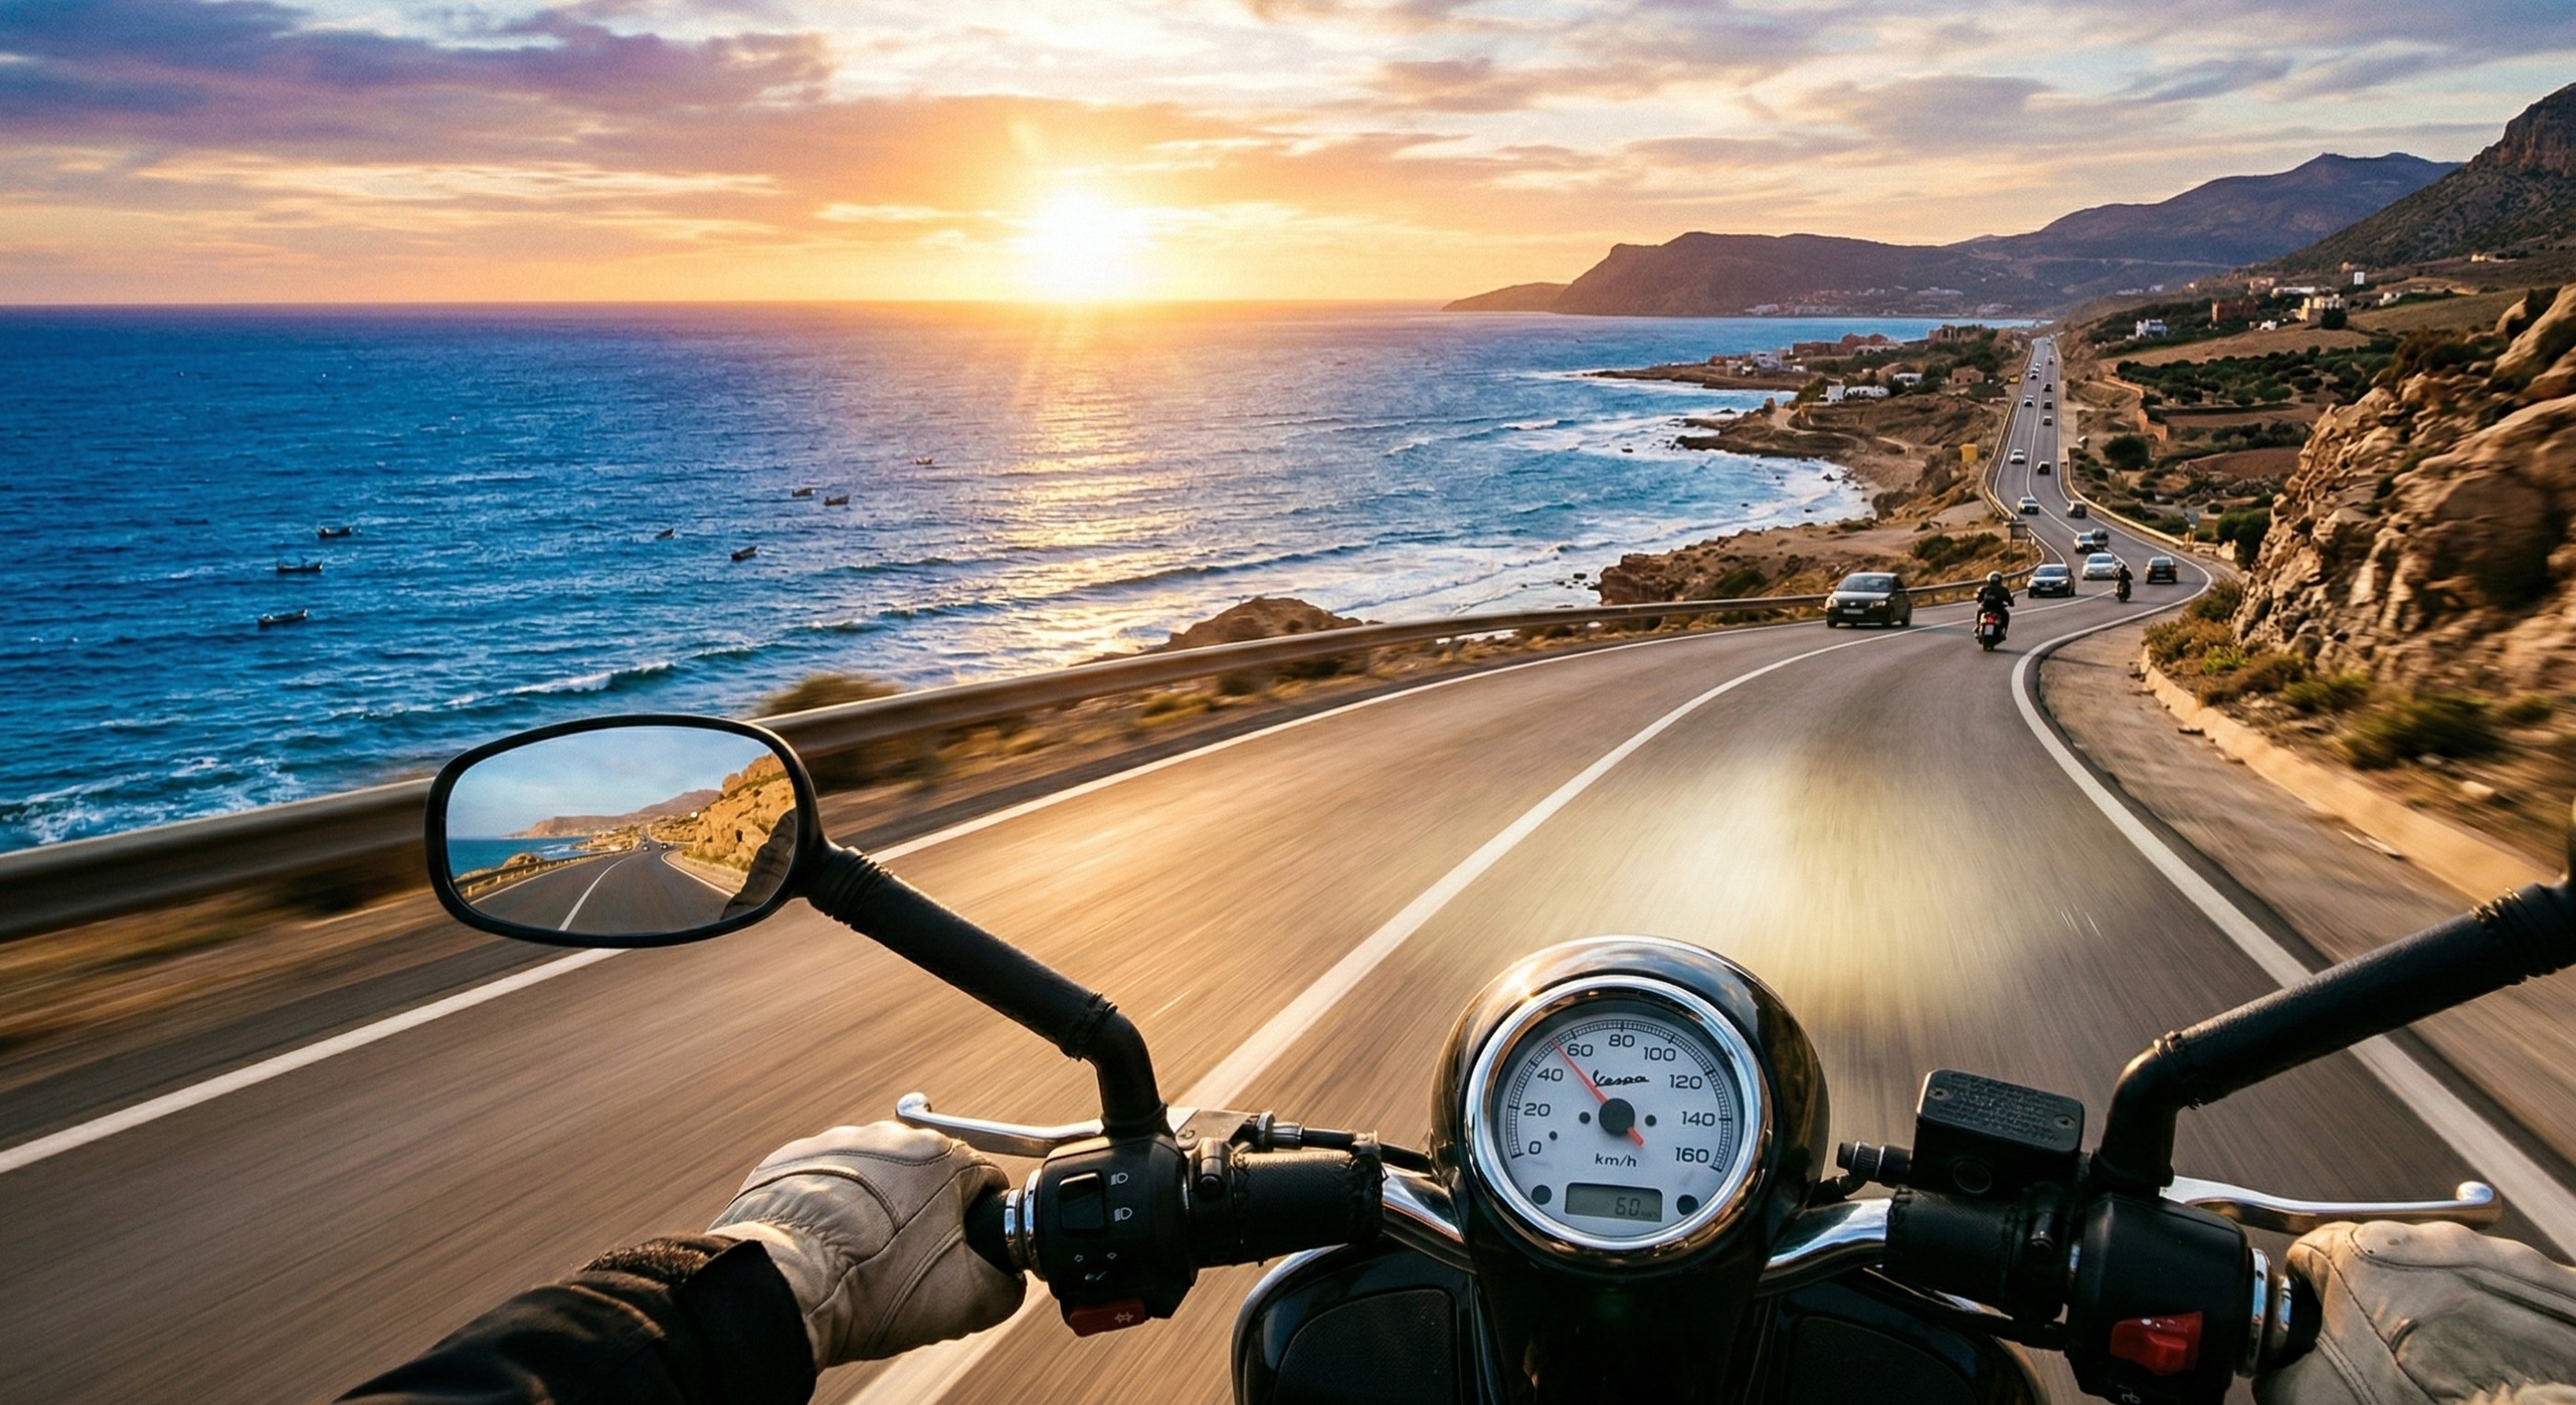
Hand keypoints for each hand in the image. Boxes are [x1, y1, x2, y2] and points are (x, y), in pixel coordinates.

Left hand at [709, 1122, 1025, 1368]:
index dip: (981, 1224)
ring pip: (875, 1177)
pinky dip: (831, 1208)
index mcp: (943, 1157)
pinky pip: (825, 1180)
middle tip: (912, 1263)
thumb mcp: (964, 1301)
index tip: (964, 1252)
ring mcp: (837, 1143)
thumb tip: (1009, 1281)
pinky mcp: (791, 1160)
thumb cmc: (873, 1287)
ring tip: (864, 1257)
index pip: (985, 1182)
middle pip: (927, 1178)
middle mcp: (891, 1136)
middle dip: (926, 1216)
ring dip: (877, 1209)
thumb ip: (1007, 1287)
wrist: (785, 1288)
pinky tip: (829, 1245)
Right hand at [2256, 1221, 2575, 1404]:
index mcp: (2362, 1253)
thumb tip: (2279, 1371)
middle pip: (2384, 1261)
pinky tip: (2494, 1367)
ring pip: (2453, 1275)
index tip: (2322, 1332)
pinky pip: (2513, 1294)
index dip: (2309, 1299)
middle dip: (2378, 1304)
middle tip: (2386, 1360)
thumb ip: (2279, 1373)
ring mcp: (2502, 1257)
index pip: (2309, 1253)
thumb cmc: (2429, 1404)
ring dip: (2443, 1312)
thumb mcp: (2316, 1398)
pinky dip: (2500, 1325)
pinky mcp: (2556, 1284)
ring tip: (2447, 1369)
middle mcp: (2433, 1239)